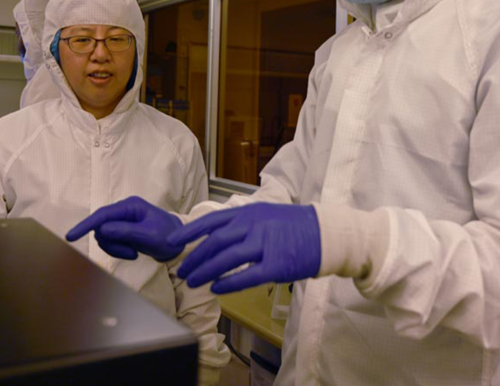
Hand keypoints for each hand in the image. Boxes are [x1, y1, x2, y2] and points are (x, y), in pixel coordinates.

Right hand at [66, 196, 183, 260]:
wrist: (179, 244)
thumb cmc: (169, 236)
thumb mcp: (149, 235)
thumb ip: (126, 231)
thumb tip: (102, 230)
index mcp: (130, 206)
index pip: (102, 215)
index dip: (85, 225)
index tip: (71, 237)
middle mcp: (124, 211)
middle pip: (101, 228)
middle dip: (112, 243)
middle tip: (130, 252)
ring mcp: (122, 221)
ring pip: (104, 237)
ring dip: (116, 249)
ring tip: (134, 252)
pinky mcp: (122, 231)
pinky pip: (110, 243)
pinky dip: (118, 251)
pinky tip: (133, 252)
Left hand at [168, 203, 320, 293]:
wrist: (327, 234)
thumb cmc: (296, 226)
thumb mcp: (266, 215)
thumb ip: (243, 223)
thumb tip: (217, 238)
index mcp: (249, 212)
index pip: (212, 221)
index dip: (189, 232)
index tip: (172, 242)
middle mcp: (254, 225)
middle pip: (215, 242)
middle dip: (194, 258)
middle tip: (182, 271)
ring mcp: (265, 244)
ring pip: (226, 259)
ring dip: (205, 271)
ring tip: (193, 282)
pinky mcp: (277, 264)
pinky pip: (246, 276)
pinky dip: (228, 283)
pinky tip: (216, 289)